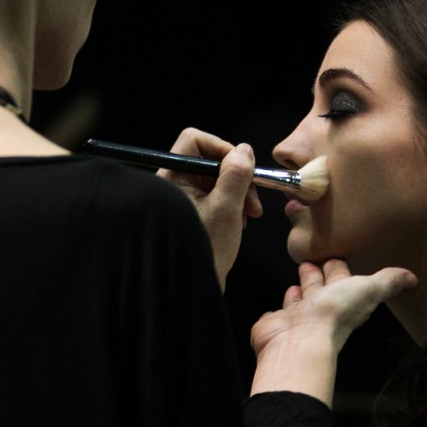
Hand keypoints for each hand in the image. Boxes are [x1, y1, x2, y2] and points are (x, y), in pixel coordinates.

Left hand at [160, 127, 262, 291]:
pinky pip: (213, 193)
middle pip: (209, 159)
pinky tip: (239, 221)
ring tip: (247, 216)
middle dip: (236, 176)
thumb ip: (236, 175)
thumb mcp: (227, 209)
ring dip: (237, 192)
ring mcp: (181, 198)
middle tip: (253, 201)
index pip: (194, 140)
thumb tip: (243, 150)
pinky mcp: (191, 210)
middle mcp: (173, 184)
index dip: (222, 148)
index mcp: (172, 179)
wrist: (195, 287)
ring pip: (215, 177)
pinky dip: (230, 202)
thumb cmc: (206, 251)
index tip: (242, 167)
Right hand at [249, 260, 416, 404]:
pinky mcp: (278, 323)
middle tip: (312, 258)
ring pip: (302, 298)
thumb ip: (387, 282)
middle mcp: (323, 309)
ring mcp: (299, 317)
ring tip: (301, 273)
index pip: (343, 278)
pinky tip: (284, 297)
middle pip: (321, 286)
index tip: (336, 251)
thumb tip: (412, 279)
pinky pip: (280, 312)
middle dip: (318, 273)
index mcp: (344, 299)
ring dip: (303, 287)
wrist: (299, 341)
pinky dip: (283, 305)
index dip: (340, 266)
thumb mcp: (367, 290)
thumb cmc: (333, 315)